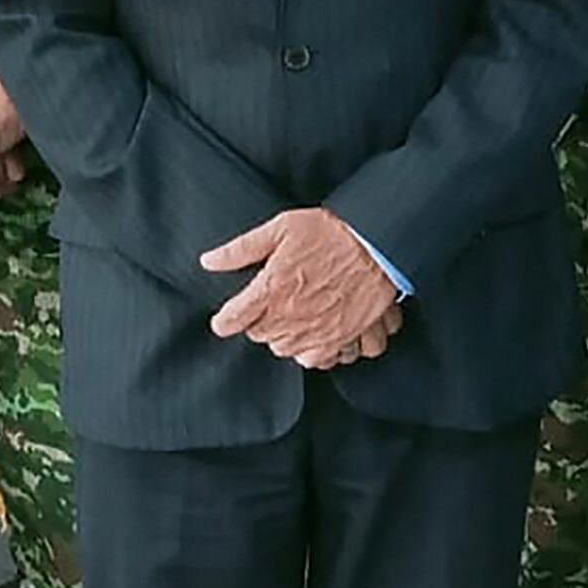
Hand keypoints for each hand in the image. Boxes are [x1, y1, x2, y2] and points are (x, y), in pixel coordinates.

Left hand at [202, 208, 400, 367]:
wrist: (379, 240)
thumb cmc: (331, 232)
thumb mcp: (280, 228)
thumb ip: (240, 249)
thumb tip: (208, 261)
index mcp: (271, 292)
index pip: (232, 320)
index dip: (226, 319)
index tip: (226, 318)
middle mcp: (293, 319)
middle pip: (264, 339)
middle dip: (265, 324)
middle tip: (276, 304)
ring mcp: (322, 333)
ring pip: (294, 353)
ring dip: (294, 339)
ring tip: (303, 319)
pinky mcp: (349, 337)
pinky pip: (331, 359)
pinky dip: (330, 350)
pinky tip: (331, 332)